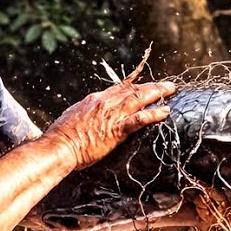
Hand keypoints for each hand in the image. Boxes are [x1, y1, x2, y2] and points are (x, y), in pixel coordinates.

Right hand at [42, 76, 174, 169]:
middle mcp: (105, 102)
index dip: (135, 85)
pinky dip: (152, 115)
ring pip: (138, 99)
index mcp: (95, 99)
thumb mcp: (74, 116)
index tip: (145, 84)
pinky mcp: (115, 131)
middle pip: (132, 89)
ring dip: (156, 93)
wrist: (59, 146)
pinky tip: (165, 112)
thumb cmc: (62, 135)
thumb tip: (89, 112)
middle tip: (167, 85)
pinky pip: (138, 120)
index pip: (119, 88)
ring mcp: (111, 115)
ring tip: (171, 91)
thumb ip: (85, 112)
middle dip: (152, 86)